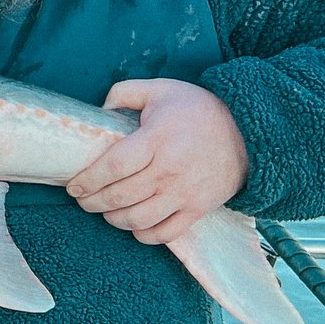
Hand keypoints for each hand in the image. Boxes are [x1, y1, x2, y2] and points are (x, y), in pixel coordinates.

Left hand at [68, 78, 250, 244]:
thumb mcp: (161, 89)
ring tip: (104, 211)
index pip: (114, 166)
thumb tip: (99, 110)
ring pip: (137, 219)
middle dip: (92, 202)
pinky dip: (143, 235)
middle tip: (83, 199)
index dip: (89, 179)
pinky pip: (164, 234)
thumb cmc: (198, 110)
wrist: (250, 132)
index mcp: (157, 139)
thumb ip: (124, 92)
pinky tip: (133, 224)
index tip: (74, 185)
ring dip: (113, 219)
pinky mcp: (198, 209)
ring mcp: (185, 193)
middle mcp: (170, 170)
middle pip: (120, 196)